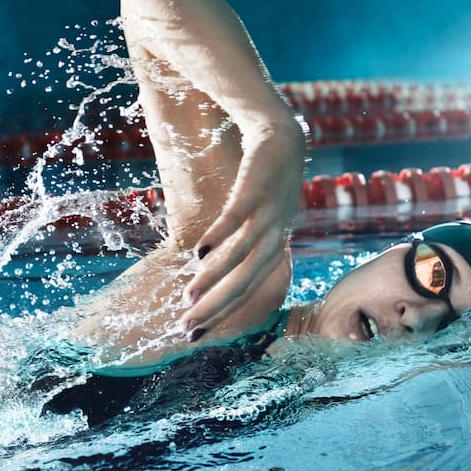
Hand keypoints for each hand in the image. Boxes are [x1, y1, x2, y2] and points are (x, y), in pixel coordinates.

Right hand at [178, 120, 304, 338]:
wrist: (283, 135)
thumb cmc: (264, 180)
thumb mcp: (255, 217)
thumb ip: (238, 243)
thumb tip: (208, 268)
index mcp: (272, 245)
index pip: (248, 289)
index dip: (222, 314)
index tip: (194, 336)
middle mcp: (274, 234)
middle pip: (246, 281)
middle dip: (216, 307)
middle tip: (187, 328)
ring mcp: (268, 211)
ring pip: (242, 255)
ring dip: (214, 279)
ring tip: (188, 297)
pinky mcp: (256, 185)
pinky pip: (237, 216)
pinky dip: (219, 236)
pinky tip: (198, 253)